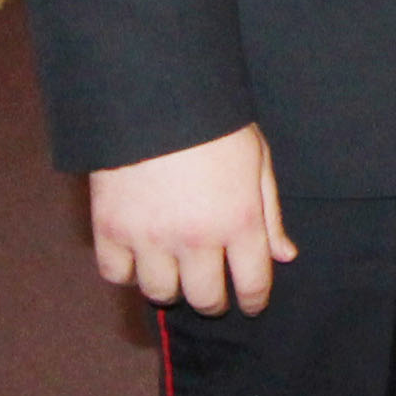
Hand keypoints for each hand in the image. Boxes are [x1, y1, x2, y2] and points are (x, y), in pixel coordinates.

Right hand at [85, 123, 292, 313]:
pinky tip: (138, 256)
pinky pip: (116, 275)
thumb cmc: (212, 122)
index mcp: (239, 221)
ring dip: (170, 286)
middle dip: (212, 299)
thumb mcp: (256, 159)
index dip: (253, 301)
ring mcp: (150, 237)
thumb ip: (269, 213)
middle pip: (205, 299)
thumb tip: (284, 256)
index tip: (249, 303)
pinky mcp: (110, 229)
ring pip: (160, 293)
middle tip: (209, 288)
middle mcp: (196, 238)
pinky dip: (127, 272)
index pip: (252, 285)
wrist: (151, 92)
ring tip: (173, 269)